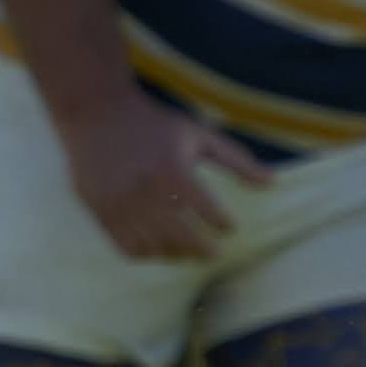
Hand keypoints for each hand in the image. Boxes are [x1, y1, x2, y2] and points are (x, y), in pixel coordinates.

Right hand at [50, 89, 259, 262]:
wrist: (93, 112)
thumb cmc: (152, 123)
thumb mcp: (197, 134)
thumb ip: (236, 160)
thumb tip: (272, 184)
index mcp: (173, 170)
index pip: (209, 212)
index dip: (223, 224)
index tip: (228, 227)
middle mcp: (145, 190)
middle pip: (183, 237)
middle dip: (203, 250)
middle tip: (214, 252)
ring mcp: (119, 203)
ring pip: (155, 247)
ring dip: (176, 254)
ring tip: (187, 250)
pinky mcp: (100, 210)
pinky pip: (127, 247)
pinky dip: (147, 254)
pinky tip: (158, 246)